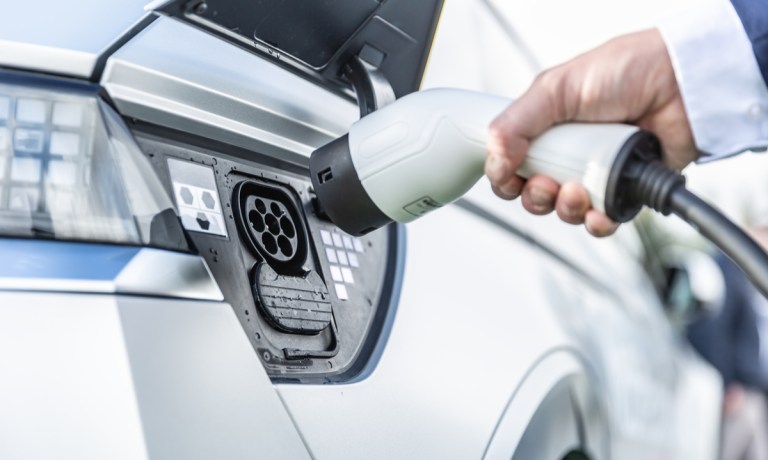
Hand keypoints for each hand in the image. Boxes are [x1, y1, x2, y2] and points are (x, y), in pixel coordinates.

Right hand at [485, 28, 696, 236]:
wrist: (682, 83)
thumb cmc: (626, 71)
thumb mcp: (556, 88)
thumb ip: (515, 124)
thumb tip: (494, 161)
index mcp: (545, 129)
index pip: (510, 166)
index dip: (505, 178)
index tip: (509, 176)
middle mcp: (567, 153)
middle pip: (533, 195)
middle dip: (535, 197)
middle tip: (548, 182)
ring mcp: (596, 173)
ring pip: (565, 212)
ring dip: (565, 208)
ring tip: (580, 190)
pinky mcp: (624, 190)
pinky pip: (601, 221)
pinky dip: (596, 223)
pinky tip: (598, 211)